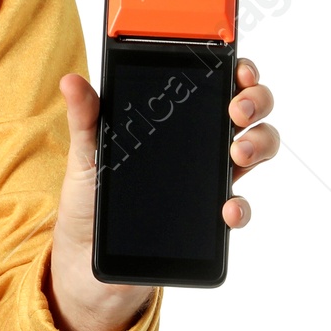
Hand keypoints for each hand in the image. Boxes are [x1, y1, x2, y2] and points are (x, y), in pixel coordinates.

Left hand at [47, 56, 277, 330]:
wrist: (87, 261)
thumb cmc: (89, 201)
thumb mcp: (85, 156)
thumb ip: (85, 119)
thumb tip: (71, 81)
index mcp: (171, 123)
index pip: (213, 85)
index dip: (235, 72)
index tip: (238, 69)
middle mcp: (197, 147)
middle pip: (246, 112)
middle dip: (255, 102)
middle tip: (237, 110)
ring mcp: (207, 182)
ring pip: (254, 151)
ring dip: (259, 144)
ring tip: (238, 152)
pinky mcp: (207, 218)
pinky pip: (238, 208)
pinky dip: (239, 206)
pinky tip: (226, 207)